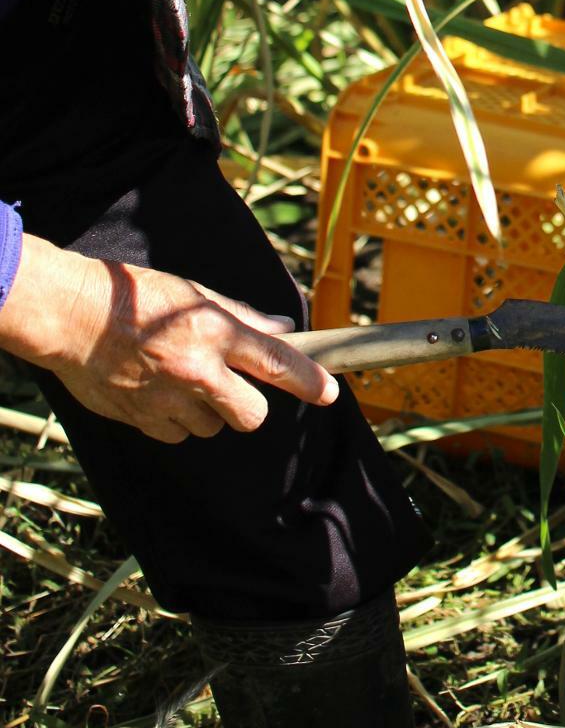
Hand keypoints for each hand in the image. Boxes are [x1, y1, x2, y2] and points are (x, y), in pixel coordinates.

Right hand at [0, 233, 338, 444]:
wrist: (71, 317)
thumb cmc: (133, 296)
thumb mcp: (194, 293)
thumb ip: (241, 316)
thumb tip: (281, 330)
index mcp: (214, 332)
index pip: (277, 362)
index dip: (309, 381)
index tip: (330, 394)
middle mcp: (197, 370)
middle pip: (251, 414)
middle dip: (250, 406)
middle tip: (233, 386)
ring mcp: (168, 399)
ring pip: (212, 426)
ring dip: (208, 411)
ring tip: (181, 380)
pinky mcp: (142, 419)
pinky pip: (177, 434)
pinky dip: (175, 421)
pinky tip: (158, 393)